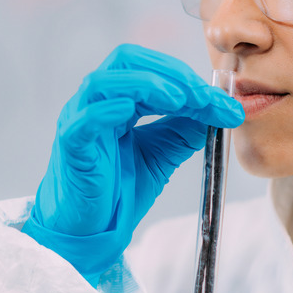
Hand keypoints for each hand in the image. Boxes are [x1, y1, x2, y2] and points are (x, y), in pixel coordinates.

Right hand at [21, 44, 243, 286]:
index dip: (187, 77)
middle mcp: (96, 103)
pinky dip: (107, 110)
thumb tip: (218, 108)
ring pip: (102, 83)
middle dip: (170, 72)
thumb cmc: (118, 190)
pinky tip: (131, 110)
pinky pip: (84, 120)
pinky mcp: (71, 147)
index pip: (151, 68)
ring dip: (145, 84)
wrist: (93, 232)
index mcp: (118, 100)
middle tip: (202, 95)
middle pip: (126, 61)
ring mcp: (79, 121)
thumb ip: (185, 130)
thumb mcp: (162, 154)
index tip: (222, 100)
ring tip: (180, 100)